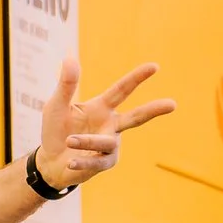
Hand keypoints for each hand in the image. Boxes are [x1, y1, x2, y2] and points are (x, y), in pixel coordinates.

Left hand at [36, 60, 174, 189]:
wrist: (49, 162)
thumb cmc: (55, 131)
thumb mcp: (56, 106)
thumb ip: (65, 86)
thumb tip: (69, 58)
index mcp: (102, 107)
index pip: (122, 90)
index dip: (137, 78)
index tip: (154, 67)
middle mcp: (111, 125)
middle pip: (136, 117)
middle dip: (153, 110)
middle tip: (173, 104)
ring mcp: (109, 145)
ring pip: (106, 142)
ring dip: (87, 141)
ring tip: (69, 140)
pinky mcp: (102, 164)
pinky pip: (95, 162)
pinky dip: (82, 161)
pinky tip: (70, 162)